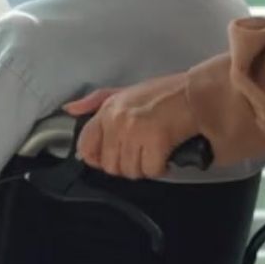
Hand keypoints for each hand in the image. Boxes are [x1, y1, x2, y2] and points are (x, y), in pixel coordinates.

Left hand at [67, 71, 197, 179]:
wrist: (194, 94)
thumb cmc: (164, 94)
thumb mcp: (124, 92)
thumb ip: (94, 102)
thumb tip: (70, 109)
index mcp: (108, 109)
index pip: (86, 145)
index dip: (98, 158)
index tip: (112, 157)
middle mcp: (118, 121)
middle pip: (110, 165)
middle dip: (127, 164)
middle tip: (141, 153)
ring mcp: (135, 132)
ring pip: (130, 171)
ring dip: (144, 167)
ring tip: (153, 152)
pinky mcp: (155, 142)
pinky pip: (151, 171)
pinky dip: (160, 167)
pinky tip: (165, 155)